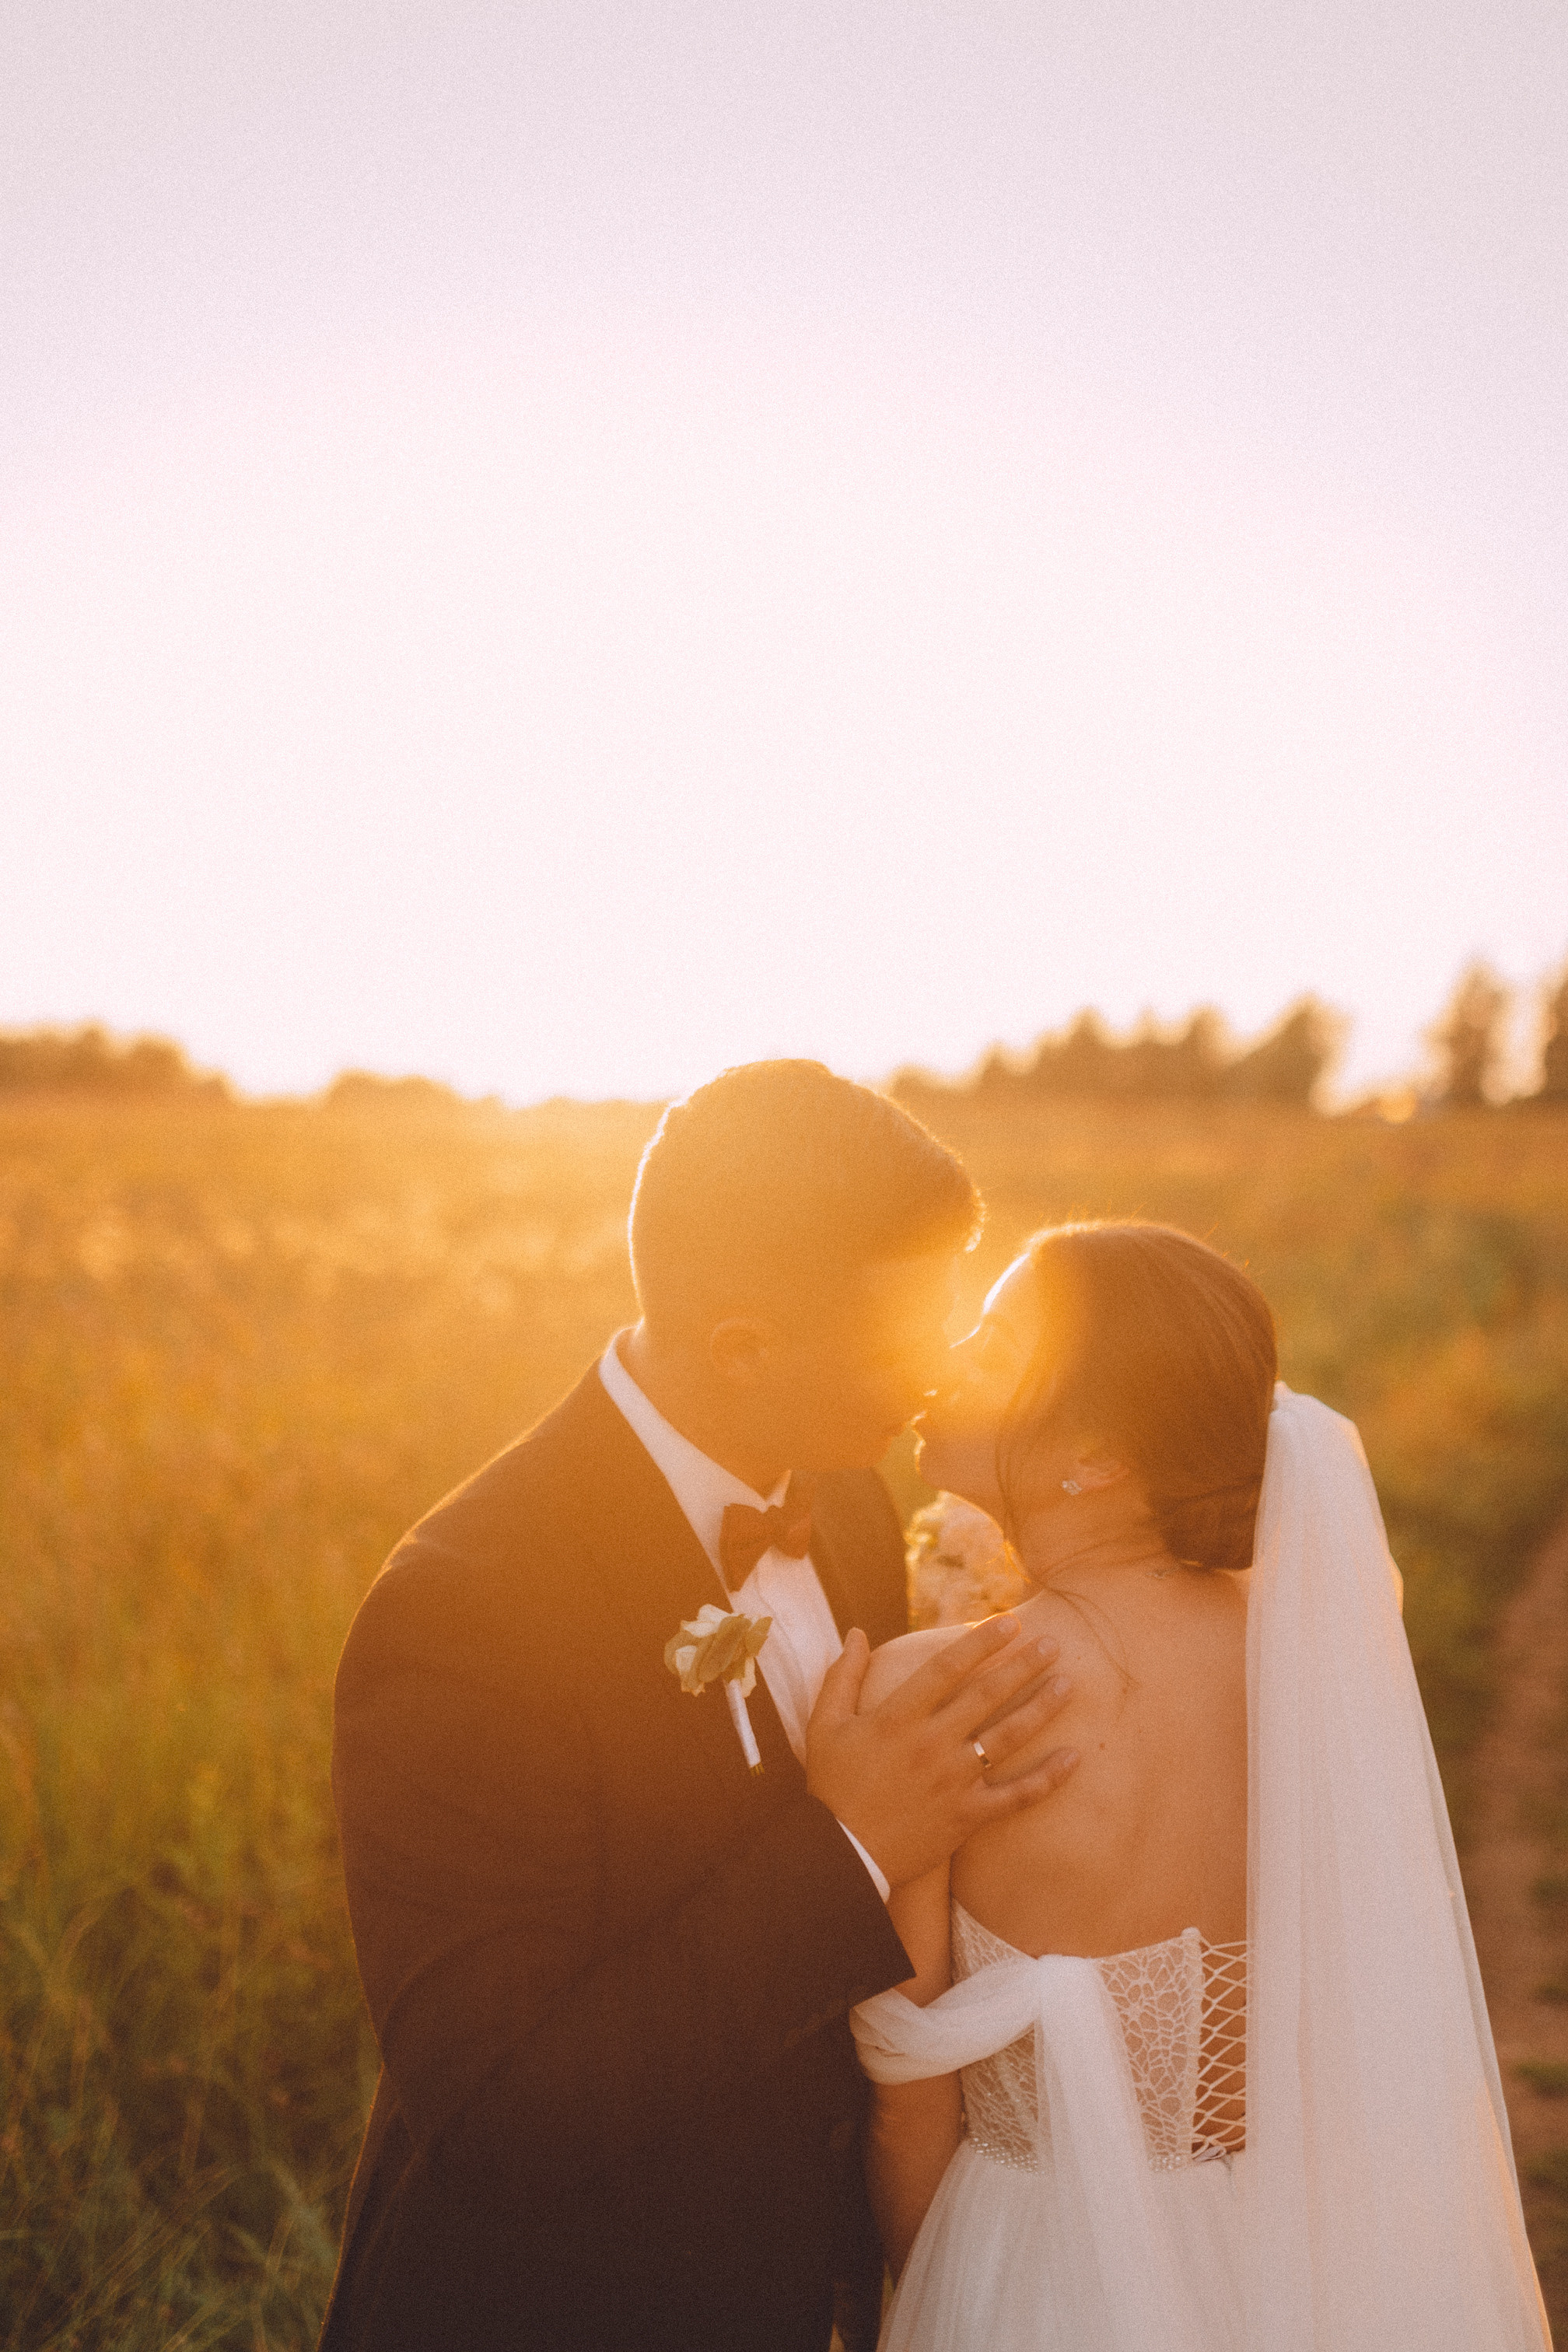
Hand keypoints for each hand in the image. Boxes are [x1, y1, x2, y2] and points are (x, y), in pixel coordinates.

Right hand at [805, 1619, 1078, 1889]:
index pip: (948, 1667)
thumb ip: (843, 1675)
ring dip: (1041, 1707)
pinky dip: (1048, 1778)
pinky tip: (1074, 1758)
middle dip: (1023, 1665)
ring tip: (1068, 1684)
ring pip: (1008, 1737)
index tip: (1010, 1622)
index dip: (982, 1642)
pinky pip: (1016, 1795)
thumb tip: (857, 1632)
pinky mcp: (967, 1816)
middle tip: (1054, 1644)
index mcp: (898, 1716)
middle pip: (987, 1694)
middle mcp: (931, 1743)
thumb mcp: (825, 1725)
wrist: (842, 1857)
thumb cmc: (831, 1787)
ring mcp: (953, 1780)